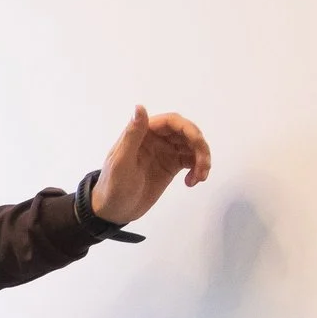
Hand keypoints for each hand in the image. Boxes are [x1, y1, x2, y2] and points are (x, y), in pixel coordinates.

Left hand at [88, 106, 210, 225]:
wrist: (114, 211)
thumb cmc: (113, 186)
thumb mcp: (121, 162)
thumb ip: (132, 135)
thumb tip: (139, 107)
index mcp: (143, 132)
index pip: (172, 121)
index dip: (189, 129)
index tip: (198, 144)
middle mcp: (156, 138)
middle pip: (186, 133)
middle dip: (199, 146)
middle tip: (203, 166)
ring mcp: (165, 152)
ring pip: (191, 146)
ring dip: (201, 159)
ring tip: (200, 177)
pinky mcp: (170, 166)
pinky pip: (190, 161)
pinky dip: (197, 169)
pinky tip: (193, 182)